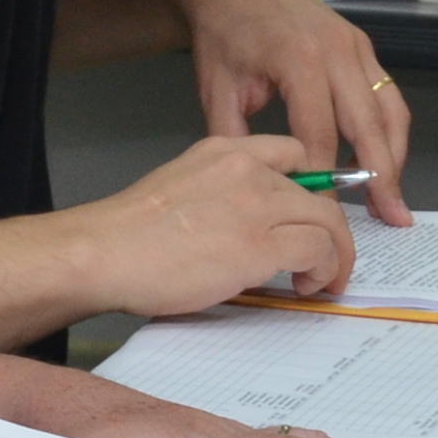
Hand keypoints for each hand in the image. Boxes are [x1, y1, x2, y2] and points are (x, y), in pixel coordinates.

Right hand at [71, 134, 361, 310]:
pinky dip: (324, 270)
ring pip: (327, 222)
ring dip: (334, 255)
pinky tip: (307, 286)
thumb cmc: (128, 236)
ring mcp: (256, 205)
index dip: (312, 188)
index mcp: (223, 151)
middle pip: (318, 192)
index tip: (312, 216)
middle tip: (325, 258)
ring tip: (319, 280)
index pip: (291, 153)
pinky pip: (318, 251)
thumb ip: (221, 195)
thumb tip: (249, 228)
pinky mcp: (260, 244)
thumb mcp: (180, 188)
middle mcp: (246, 169)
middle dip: (329, 229)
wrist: (103, 253)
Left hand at [173, 0, 413, 225]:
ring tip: (393, 198)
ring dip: (395, 156)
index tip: (325, 216)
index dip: (325, 180)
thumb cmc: (222, 34)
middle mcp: (337, 52)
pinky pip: (386, 94)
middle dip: (381, 176)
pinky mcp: (362, 45)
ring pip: (389, 110)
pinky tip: (379, 161)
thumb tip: (258, 189)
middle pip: (368, 125)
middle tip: (393, 218)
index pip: (320, 135)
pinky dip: (389, 130)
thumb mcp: (217, 90)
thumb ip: (237, 141)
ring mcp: (355, 46)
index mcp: (298, 61)